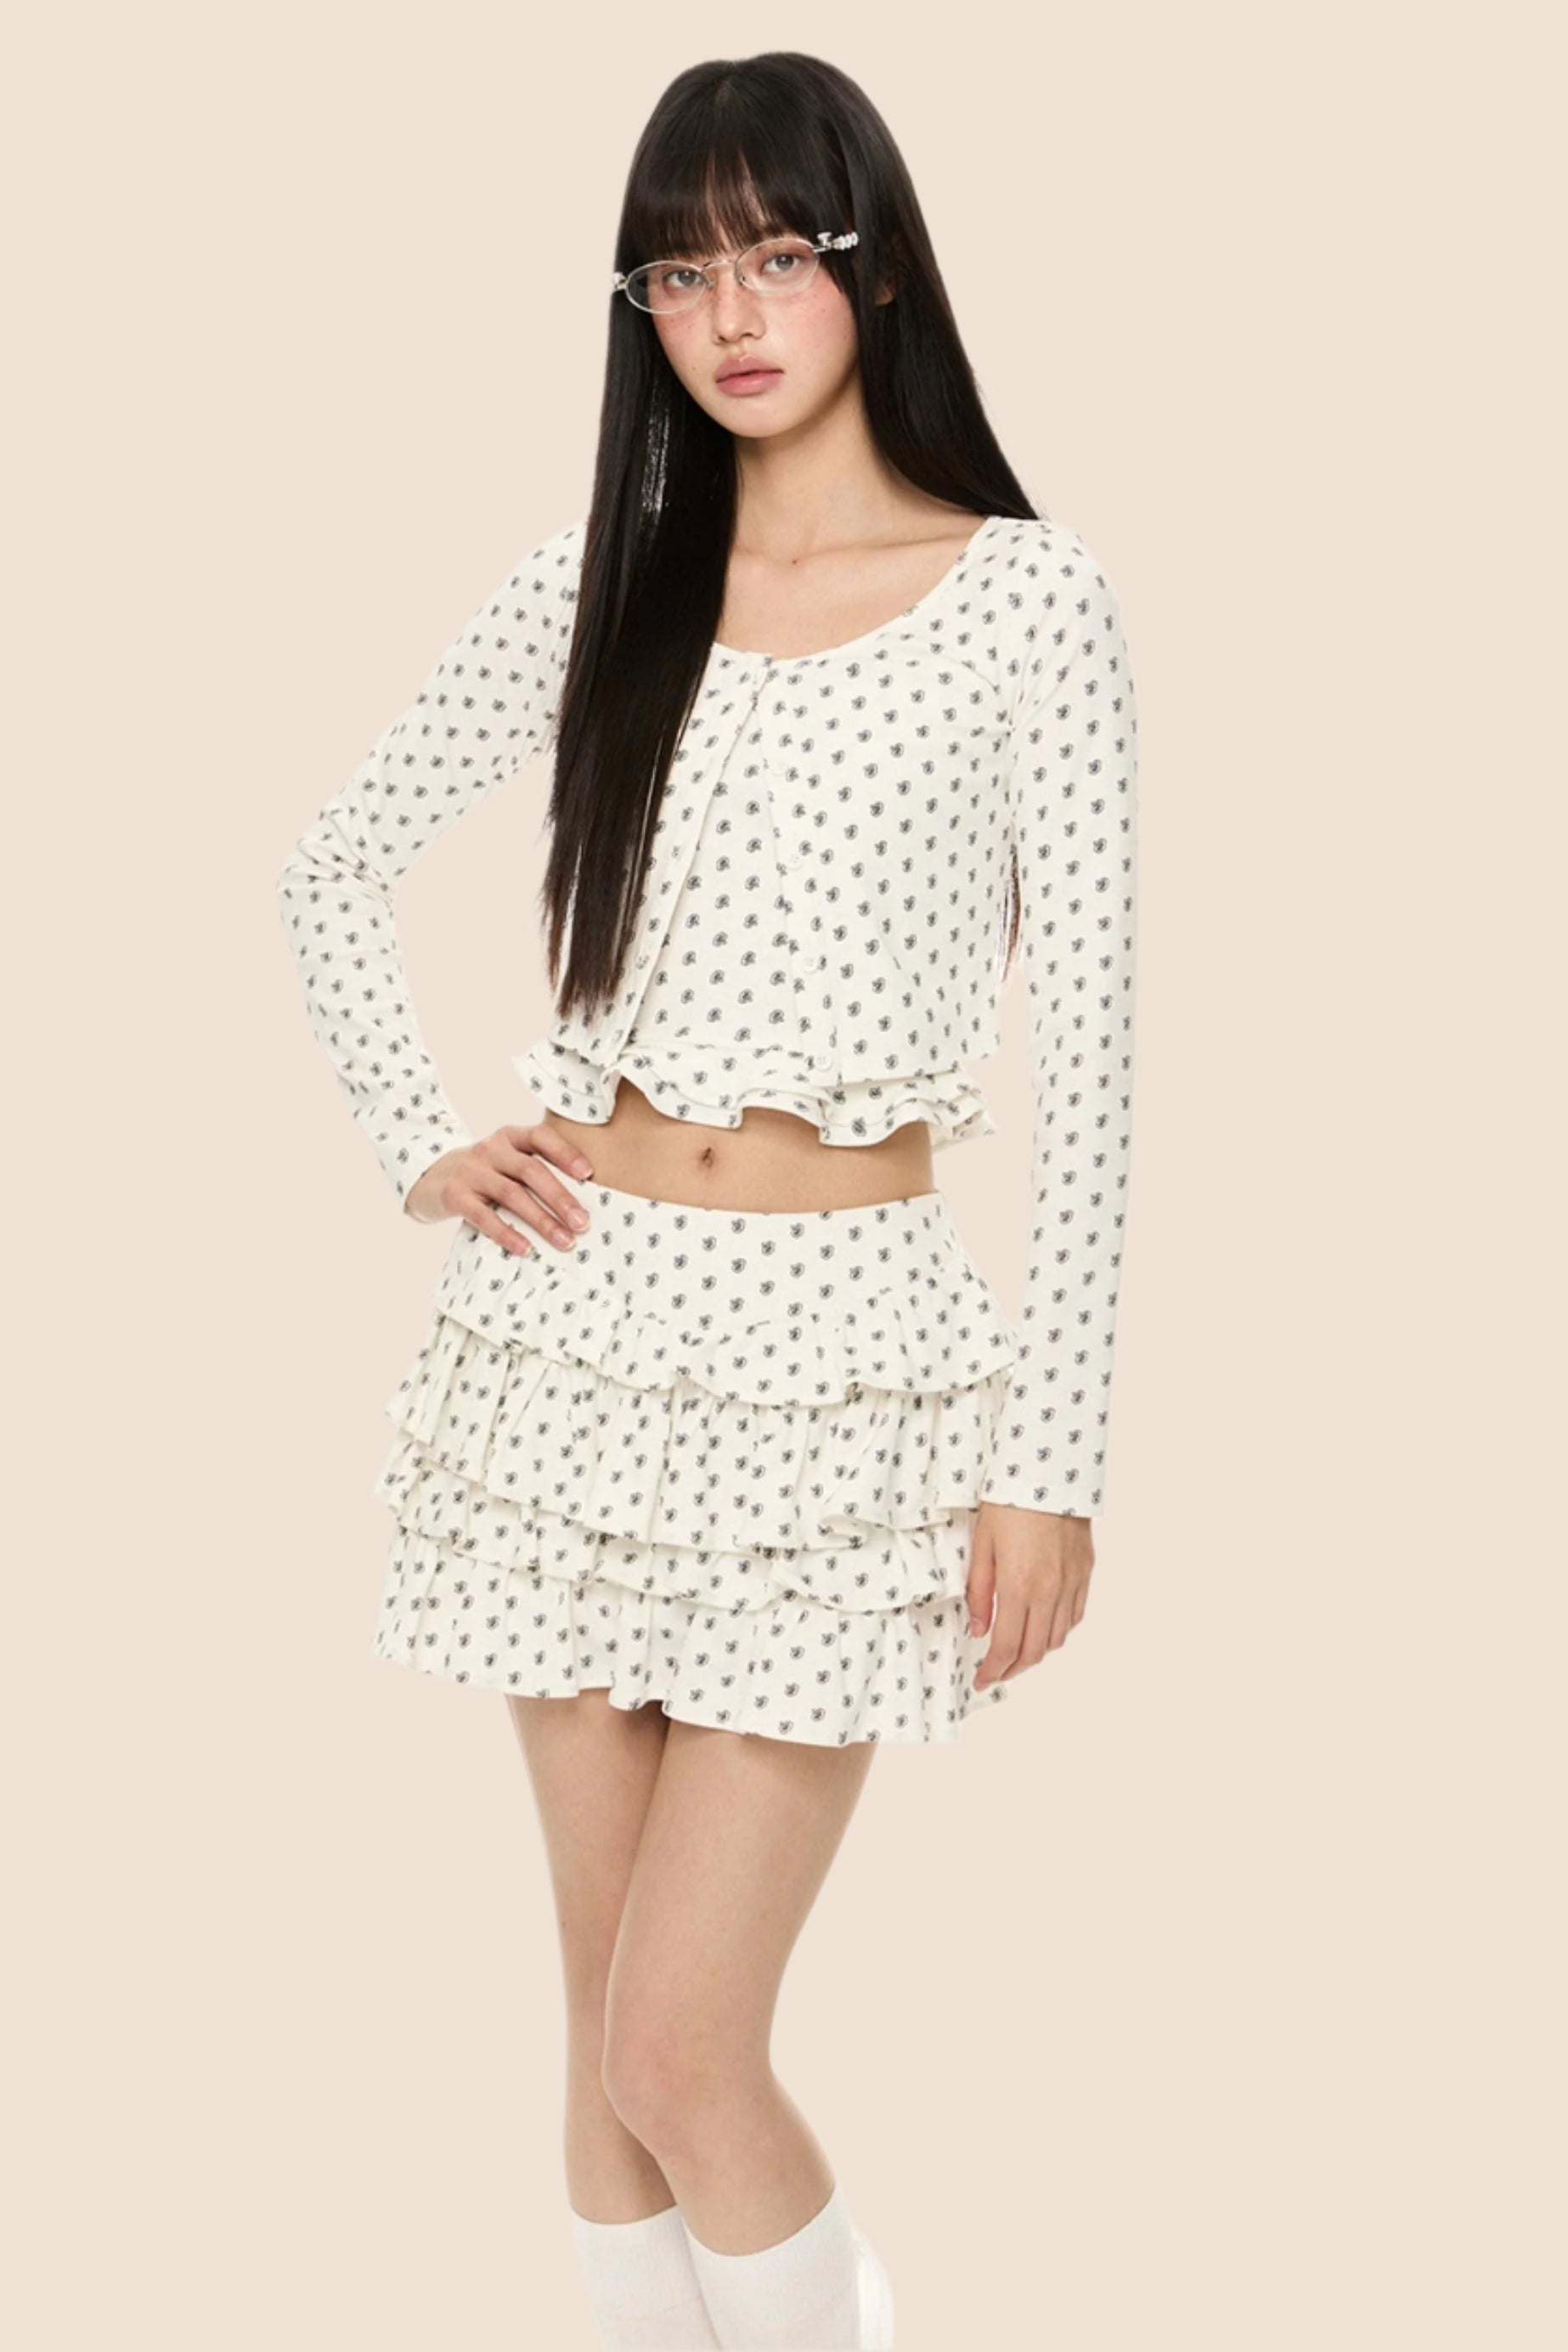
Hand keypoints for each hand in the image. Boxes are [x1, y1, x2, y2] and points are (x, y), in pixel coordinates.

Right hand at [403, 1122, 595, 1256]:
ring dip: (542, 1220)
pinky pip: (484, 1216)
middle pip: (530, 1170)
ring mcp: (470, 1171)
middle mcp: (490, 1149)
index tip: (588, 1174)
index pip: (540, 1137)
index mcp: (509, 1137)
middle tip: (583, 1223)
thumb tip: (580, 1205)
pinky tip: (527, 1249)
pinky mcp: (454, 1195)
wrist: (428, 1177)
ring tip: (565, 1242)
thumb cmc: (483, 1173)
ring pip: (511, 1194)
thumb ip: (532, 1170)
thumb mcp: (505, 1160)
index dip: (565, 1153)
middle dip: (560, 1197)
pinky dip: (507, 1234)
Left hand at [967, 1501, 1094, 1687]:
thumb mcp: (981, 1545)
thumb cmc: (1009, 1502)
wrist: (1049, 1470)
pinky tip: (1043, 1626)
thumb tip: (979, 1628)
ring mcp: (1072, 1582)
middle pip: (1035, 1651)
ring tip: (1017, 1652)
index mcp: (1019, 1585)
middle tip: (997, 1672)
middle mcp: (1050, 1590)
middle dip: (1014, 1669)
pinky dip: (1058, 1630)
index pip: (1007, 1646)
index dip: (993, 1670)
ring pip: (1058, 1638)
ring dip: (1037, 1652)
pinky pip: (1075, 1615)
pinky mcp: (1085, 1571)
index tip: (982, 1679)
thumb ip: (979, 1591)